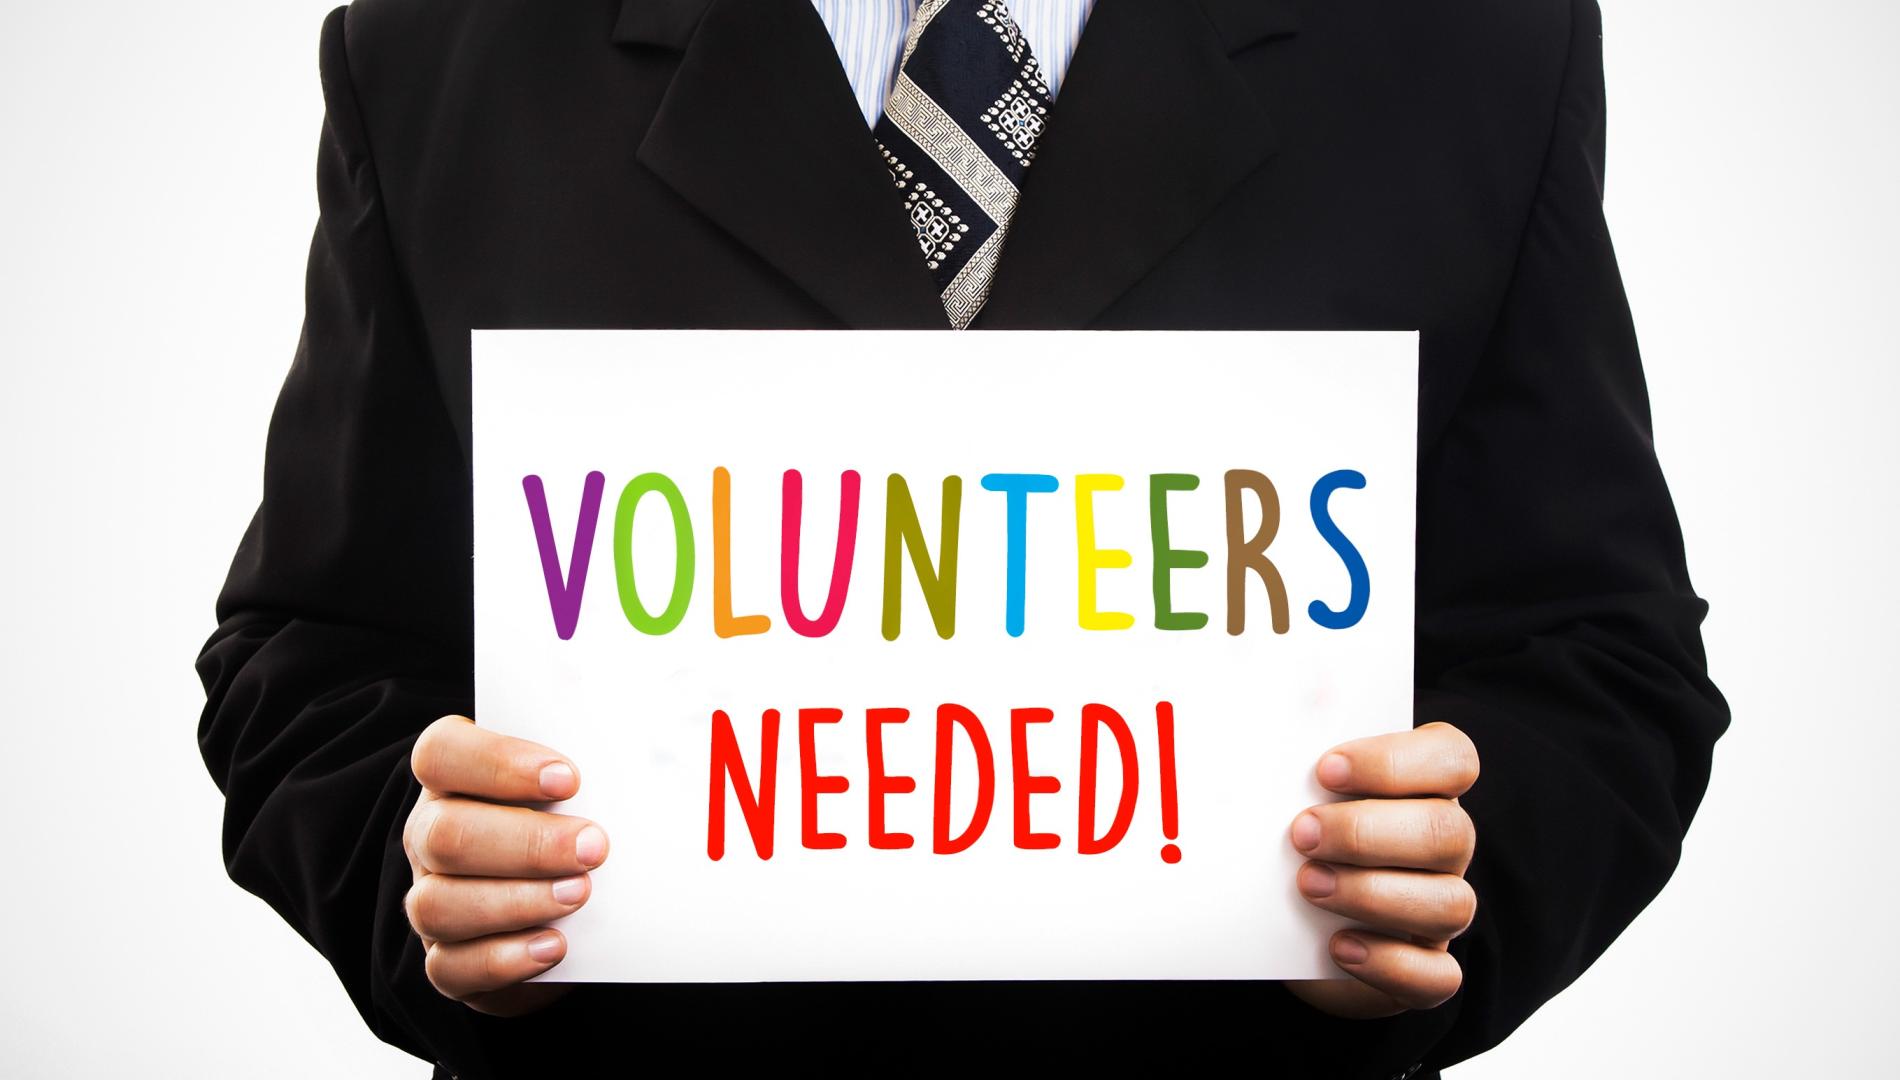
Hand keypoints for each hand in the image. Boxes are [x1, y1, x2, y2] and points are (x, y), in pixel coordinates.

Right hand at [402, 715, 608, 1015]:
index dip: (497, 763)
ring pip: (438, 905)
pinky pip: (451, 967)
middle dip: (527, 843)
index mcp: (452, 779)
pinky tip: (554, 945)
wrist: (576, 913)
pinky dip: (505, 959)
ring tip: (580, 893)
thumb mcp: (582, 788)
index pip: (441, 754)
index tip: (569, 779)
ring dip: (516, 902)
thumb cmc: (574, 825)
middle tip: (593, 847)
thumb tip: (650, 756)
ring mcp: (430, 899)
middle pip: (444, 834)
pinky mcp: (446, 960)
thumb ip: (595, 772)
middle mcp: (430, 836)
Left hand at [1285, 721, 1478, 1018]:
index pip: (1452, 759)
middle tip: (1301, 834)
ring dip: (1373, 895)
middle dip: (1367, 833)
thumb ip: (1295, 757)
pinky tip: (1338, 947)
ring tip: (1306, 885)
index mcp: (1426, 786)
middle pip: (1448, 832)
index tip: (1325, 769)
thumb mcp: (1289, 791)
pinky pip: (1438, 976)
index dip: (1395, 762)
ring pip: (1451, 904)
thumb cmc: (1294, 836)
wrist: (1285, 922)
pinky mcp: (1427, 966)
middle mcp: (1445, 844)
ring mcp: (1441, 906)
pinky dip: (1389, 963)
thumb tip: (1269, 721)